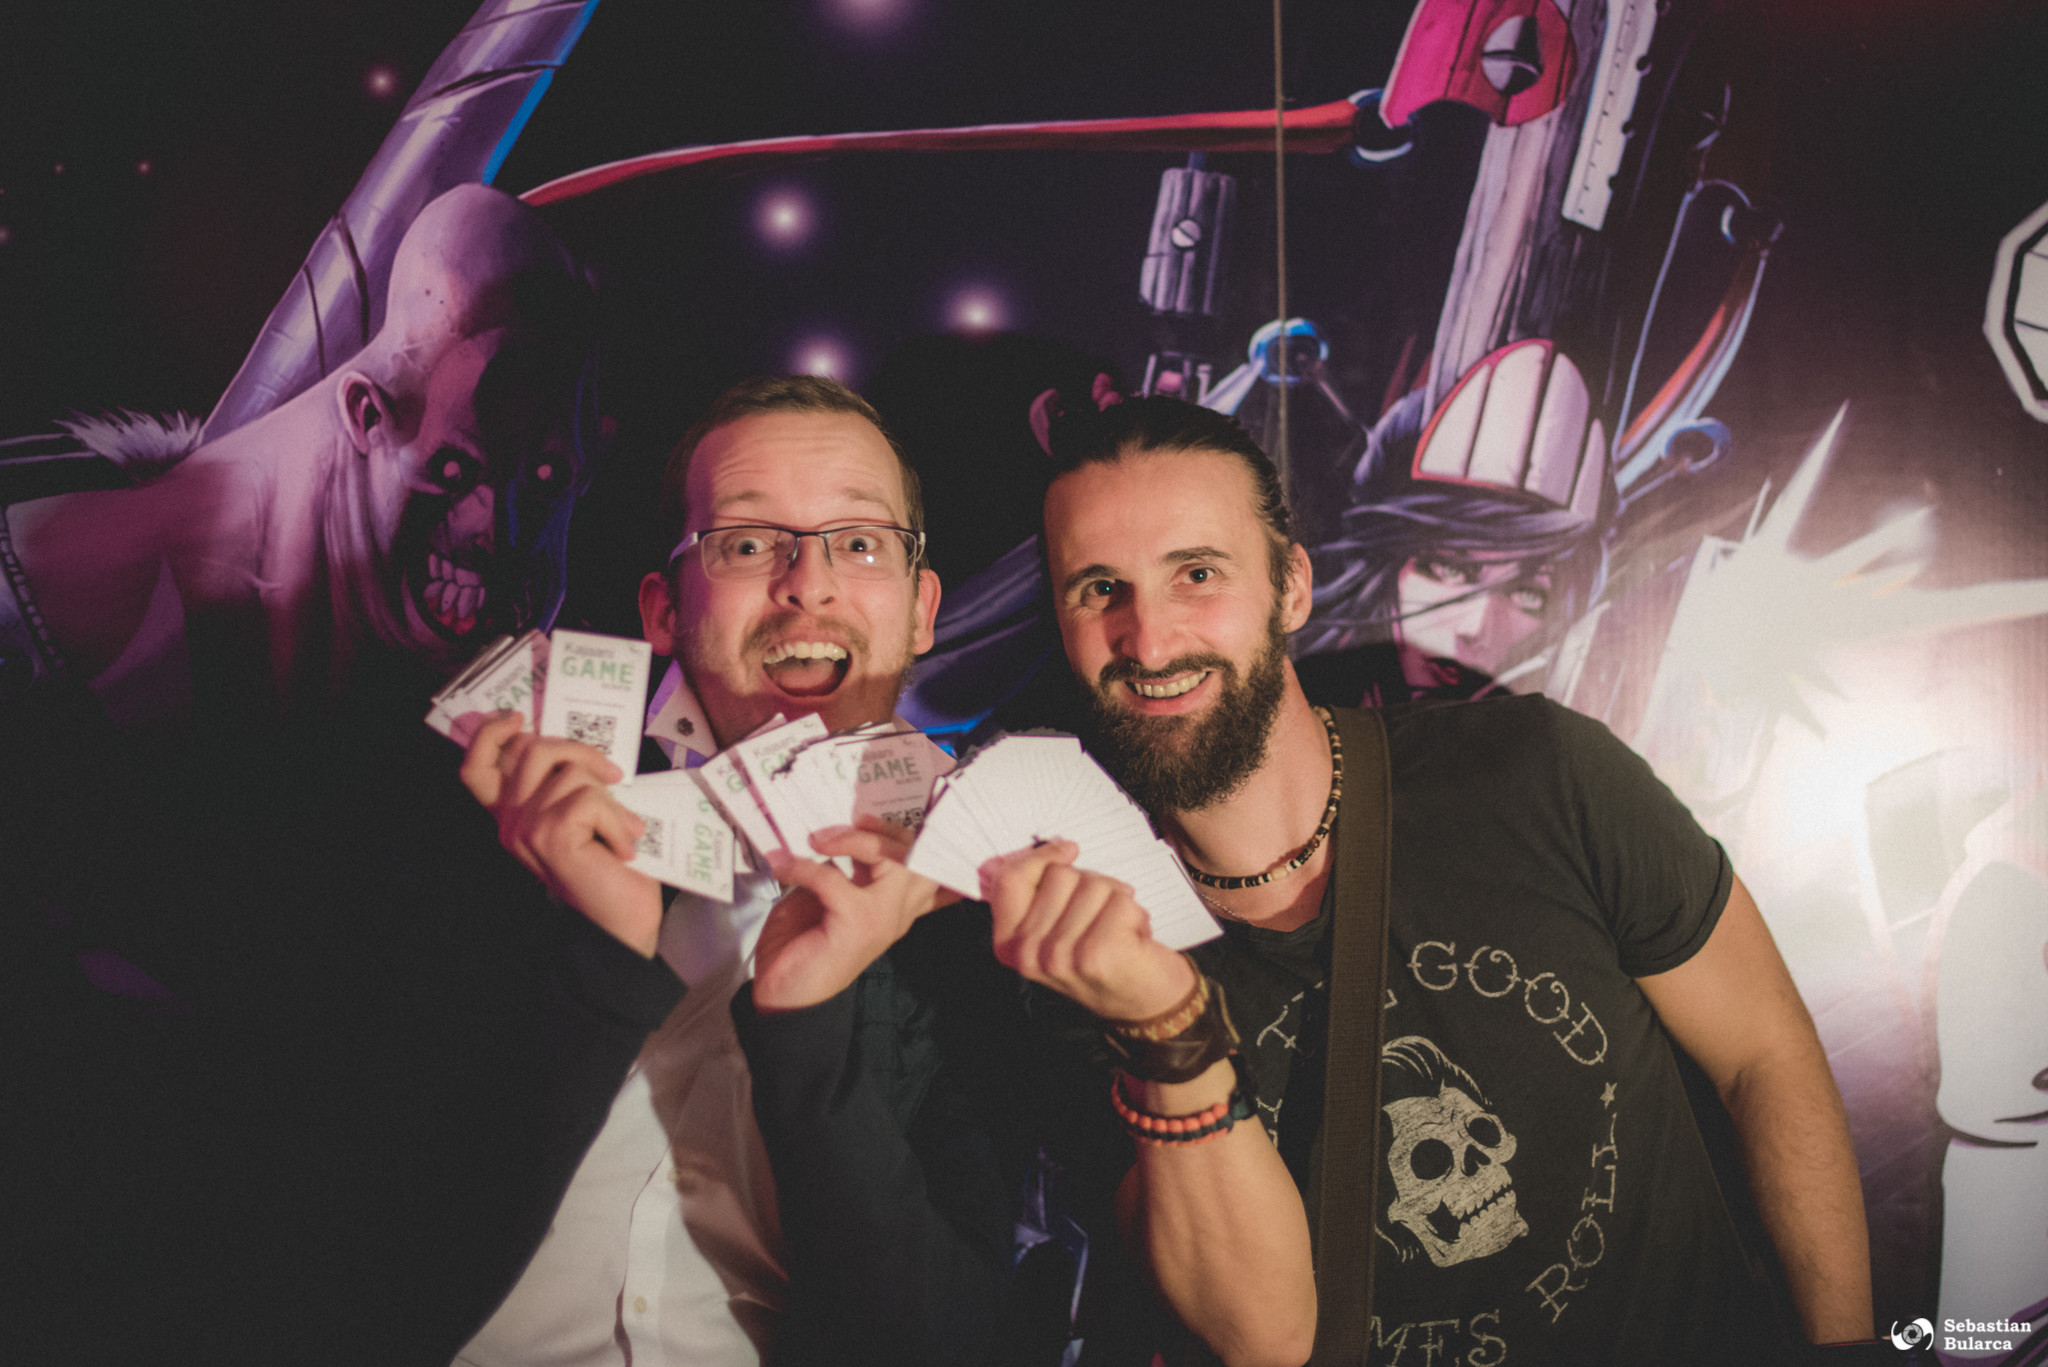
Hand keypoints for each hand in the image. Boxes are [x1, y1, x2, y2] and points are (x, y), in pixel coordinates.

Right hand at [459, 711, 663, 956]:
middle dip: (579, 751)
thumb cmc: (609, 867)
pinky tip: (623, 847)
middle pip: (531, 749)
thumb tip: (580, 749)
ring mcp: (526, 829)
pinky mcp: (550, 836)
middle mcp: (509, 822)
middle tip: (613, 776)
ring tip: (621, 829)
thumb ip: (566, 785)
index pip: (476, 768)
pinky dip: (618, 818)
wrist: (621, 923)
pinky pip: (590, 797)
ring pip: (570, 772)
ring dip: (609, 797)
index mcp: (511, 816)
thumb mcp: (582, 817)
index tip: (517, 716)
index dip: (489, 734)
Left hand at [751, 815, 955, 1011]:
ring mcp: (883, 919)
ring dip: (855, 841)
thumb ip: (841, 870)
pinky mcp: (857, 925)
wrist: (785, 998)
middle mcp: (898, 912)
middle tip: (854, 821)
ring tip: (820, 838)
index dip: (913, 835)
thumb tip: (830, 831)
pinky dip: (804, 867)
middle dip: (890, 830)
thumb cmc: (804, 948)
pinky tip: (784, 866)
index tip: (874, 814)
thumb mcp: (826, 899)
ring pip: (897, 862)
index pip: (929, 866)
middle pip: (921, 856)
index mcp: (895, 906)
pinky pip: (834, 878)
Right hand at [980, 841, 1193, 1021]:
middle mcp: (1028, 953)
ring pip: (1091, 884)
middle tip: (1102, 916)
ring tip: (1118, 928)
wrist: (1145, 1006)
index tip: (1066, 851)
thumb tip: (1048, 848)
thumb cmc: (1103, 958)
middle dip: (1089, 884)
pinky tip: (1134, 937)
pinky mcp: (1094, 954)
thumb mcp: (1057, 930)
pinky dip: (1135, 912)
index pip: (1009, 879)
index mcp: (1009, 944)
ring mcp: (1059, 955)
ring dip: (1114, 899)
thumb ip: (1042, 894)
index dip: (1039, 857)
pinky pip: (1119, 899)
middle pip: (1057, 875)